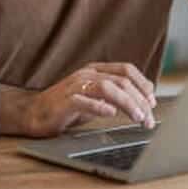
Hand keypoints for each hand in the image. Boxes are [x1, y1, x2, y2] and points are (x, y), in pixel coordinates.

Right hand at [24, 62, 157, 137]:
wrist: (34, 114)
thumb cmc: (67, 108)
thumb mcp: (95, 99)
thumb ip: (115, 97)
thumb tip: (143, 103)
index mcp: (95, 70)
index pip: (126, 69)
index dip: (142, 83)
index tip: (153, 101)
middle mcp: (86, 74)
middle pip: (121, 81)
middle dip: (140, 100)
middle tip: (150, 119)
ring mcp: (75, 86)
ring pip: (107, 88)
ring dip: (127, 103)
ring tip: (138, 118)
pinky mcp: (64, 101)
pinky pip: (84, 101)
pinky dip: (99, 107)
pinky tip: (111, 114)